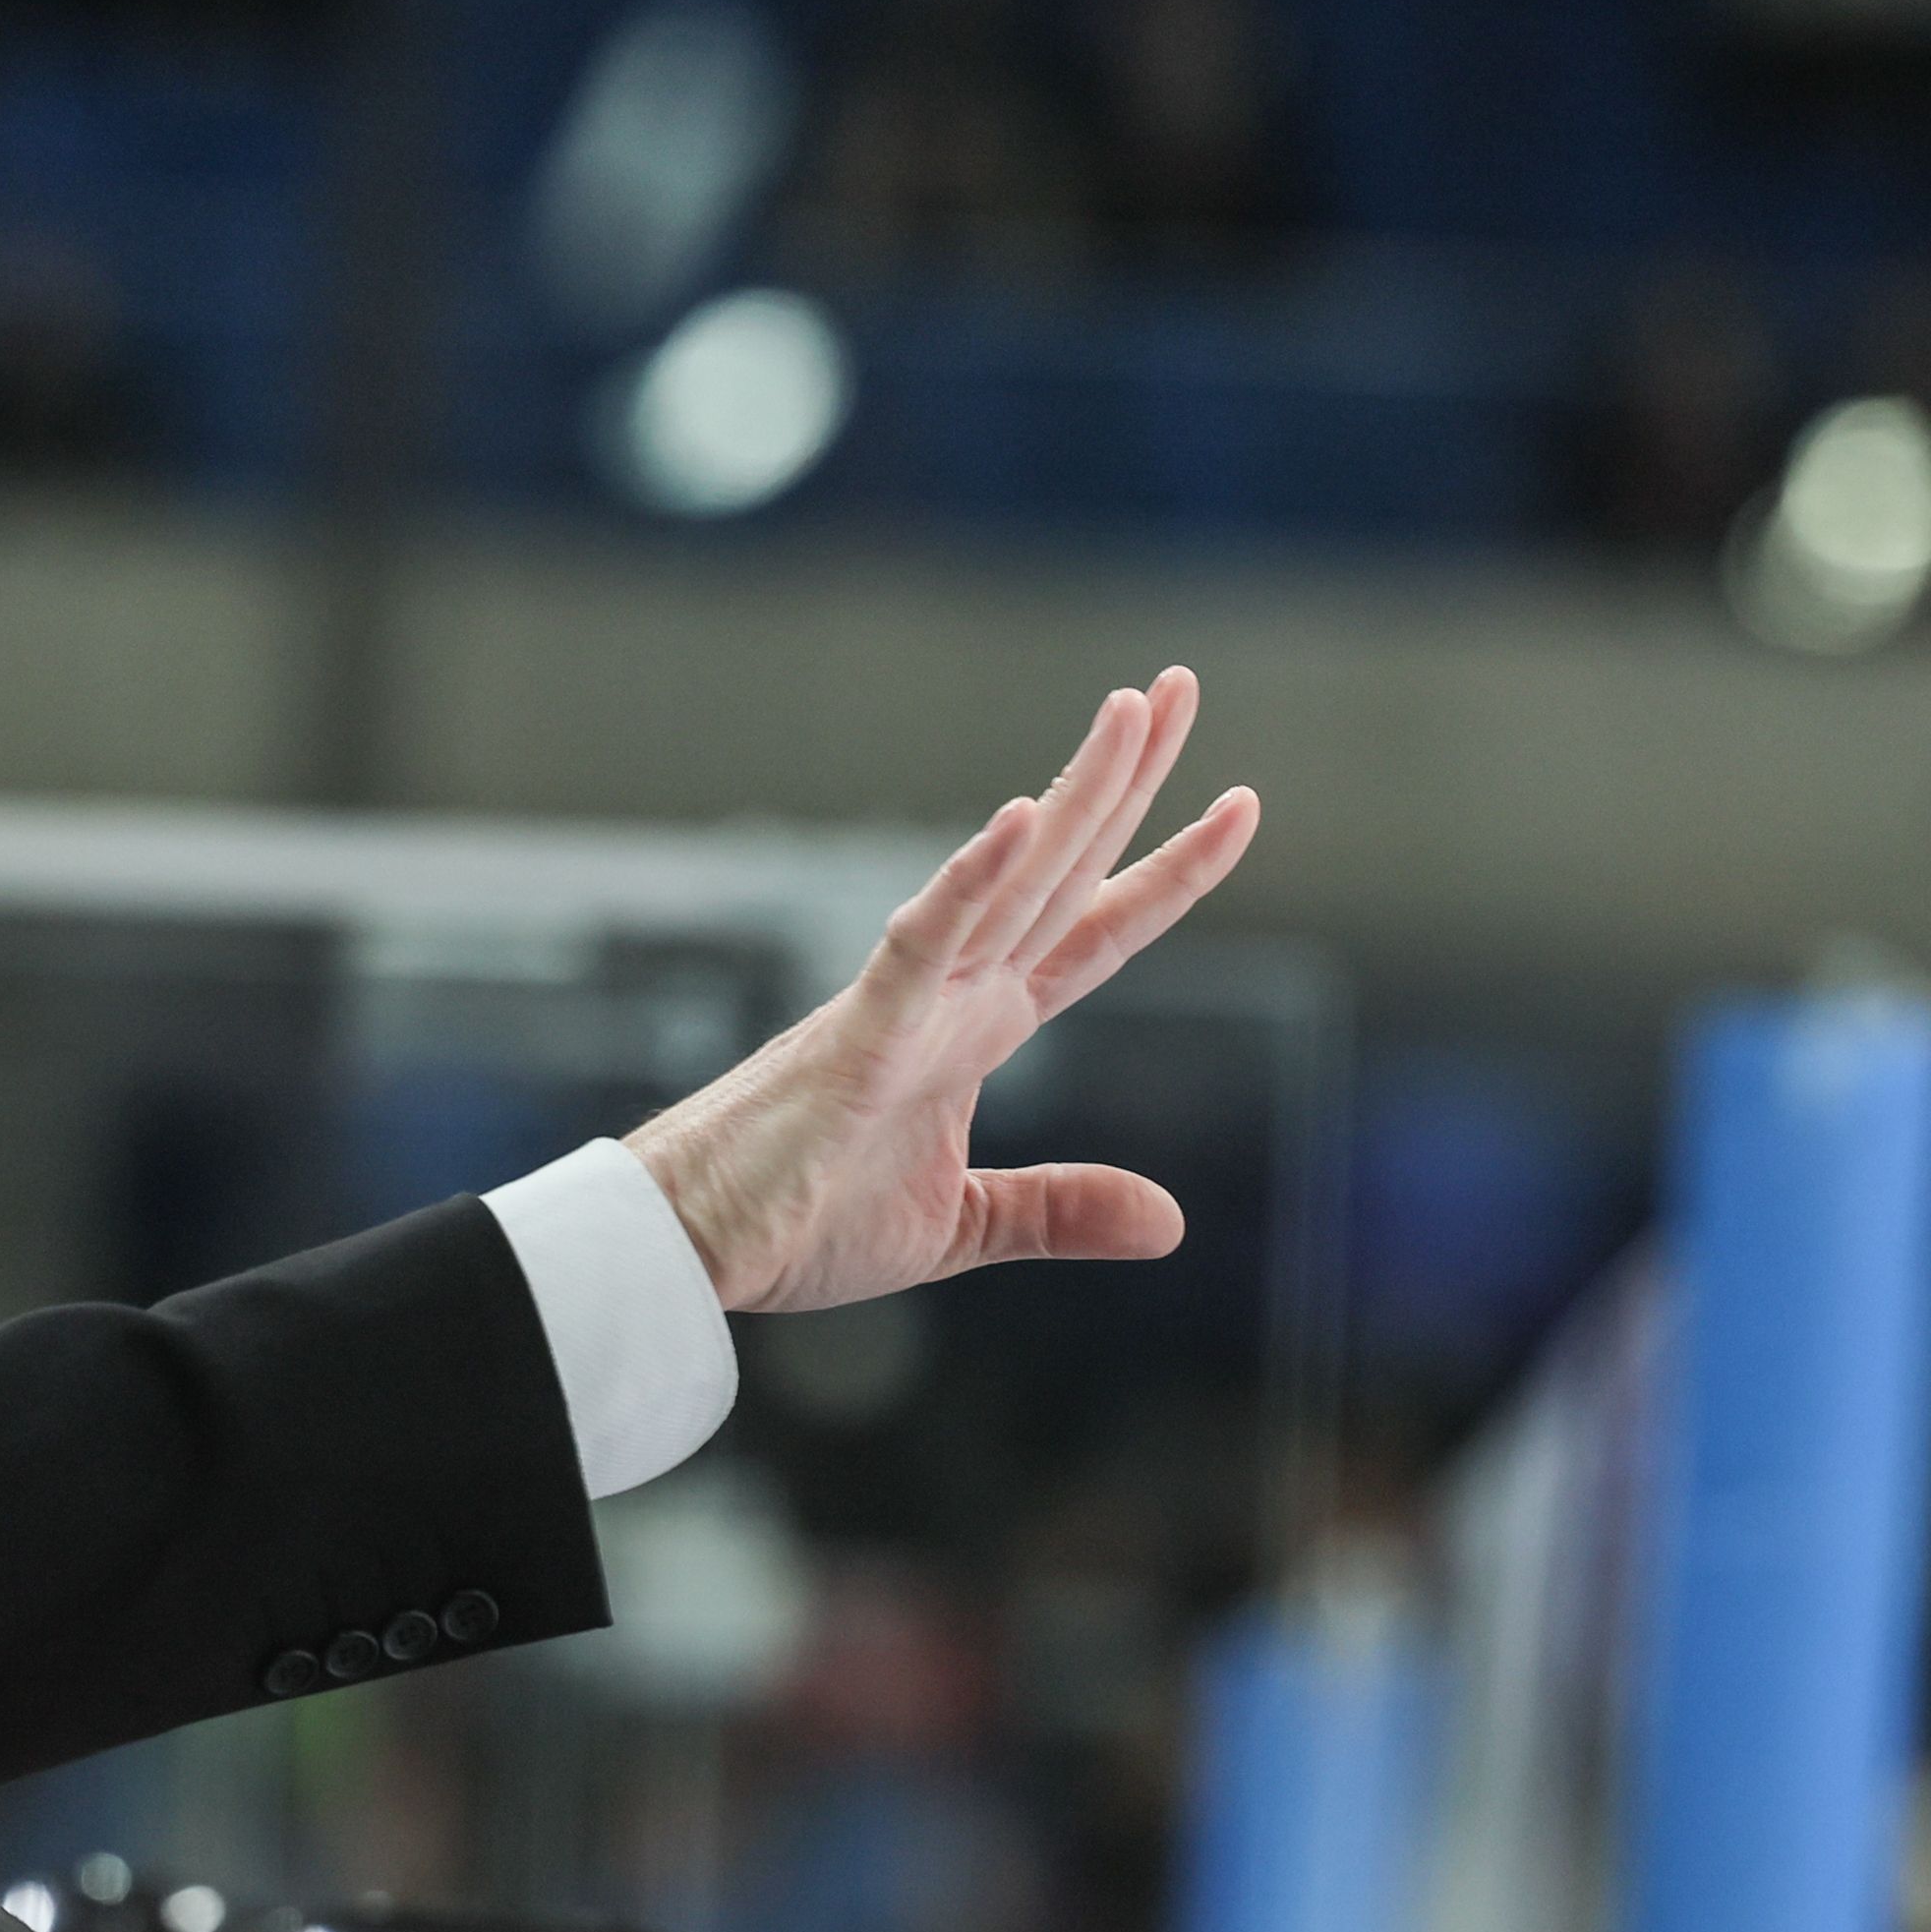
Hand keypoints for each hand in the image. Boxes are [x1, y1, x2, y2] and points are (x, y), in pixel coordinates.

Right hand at [626, 666, 1255, 1314]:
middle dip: (1127, 781)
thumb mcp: (959, 1226)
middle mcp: (952, 995)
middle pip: (1063, 873)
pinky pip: (919, 947)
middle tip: (1181, 684)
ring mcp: (905, 1005)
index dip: (1172, 872)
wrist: (689, 1247)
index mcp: (978, 1030)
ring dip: (1073, 798)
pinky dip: (966, 884)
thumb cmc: (795, 1220)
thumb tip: (1171, 1222)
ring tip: (1134, 711)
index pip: (1096, 933)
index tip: (1241, 804)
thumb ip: (1058, 1209)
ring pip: (1008, 883)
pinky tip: (1016, 821)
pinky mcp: (856, 1038)